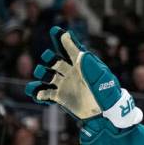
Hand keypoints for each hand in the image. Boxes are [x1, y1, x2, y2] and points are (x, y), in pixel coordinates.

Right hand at [26, 27, 142, 130]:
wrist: (104, 113)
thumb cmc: (106, 93)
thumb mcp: (100, 78)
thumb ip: (91, 65)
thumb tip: (81, 52)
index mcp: (81, 65)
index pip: (71, 49)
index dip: (64, 39)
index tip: (56, 31)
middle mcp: (71, 72)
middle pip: (55, 60)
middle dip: (50, 58)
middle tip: (50, 59)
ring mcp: (65, 84)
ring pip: (48, 75)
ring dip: (43, 73)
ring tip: (44, 75)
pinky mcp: (60, 97)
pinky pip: (46, 93)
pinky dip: (40, 93)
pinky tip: (38, 95)